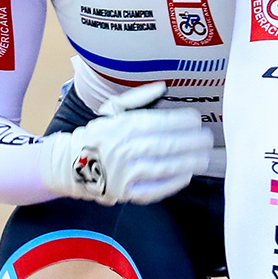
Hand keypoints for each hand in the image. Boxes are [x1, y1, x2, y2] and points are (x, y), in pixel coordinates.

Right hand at [39, 82, 210, 205]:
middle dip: (189, 142)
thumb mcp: (112, 110)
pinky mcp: (124, 191)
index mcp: (121, 126)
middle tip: (207, 139)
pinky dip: (170, 184)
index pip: (155, 123)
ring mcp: (123, 172)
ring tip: (203, 157)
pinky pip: (152, 189)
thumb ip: (139, 98)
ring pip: (161, 167)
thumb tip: (163, 87)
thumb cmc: (97, 134)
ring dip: (186, 162)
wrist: (69, 164)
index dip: (179, 121)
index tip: (197, 119)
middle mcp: (122, 149)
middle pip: (163, 145)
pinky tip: (186, 176)